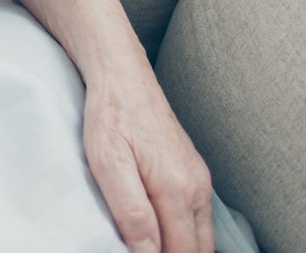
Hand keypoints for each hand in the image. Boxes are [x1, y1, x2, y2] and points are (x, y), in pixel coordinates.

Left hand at [83, 70, 212, 252]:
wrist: (122, 74)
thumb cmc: (110, 114)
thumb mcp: (108, 162)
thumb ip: (131, 211)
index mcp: (177, 189)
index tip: (134, 252)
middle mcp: (197, 187)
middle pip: (197, 250)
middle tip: (138, 248)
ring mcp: (199, 180)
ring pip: (201, 237)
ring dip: (180, 248)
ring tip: (146, 242)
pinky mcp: (194, 172)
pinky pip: (197, 218)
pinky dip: (183, 232)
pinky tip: (159, 229)